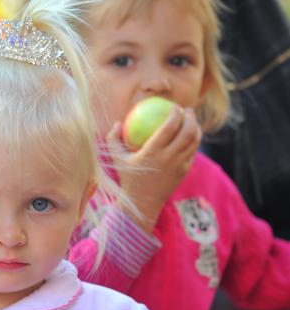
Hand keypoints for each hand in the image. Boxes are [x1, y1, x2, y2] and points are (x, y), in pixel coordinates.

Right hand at [109, 106, 200, 233]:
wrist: (142, 203)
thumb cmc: (128, 178)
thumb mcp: (116, 158)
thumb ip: (113, 138)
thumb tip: (117, 121)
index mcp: (153, 152)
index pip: (170, 127)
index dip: (175, 114)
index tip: (174, 106)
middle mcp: (169, 158)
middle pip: (187, 132)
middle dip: (191, 117)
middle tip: (187, 110)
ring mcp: (179, 166)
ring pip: (193, 142)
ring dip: (195, 128)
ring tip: (191, 120)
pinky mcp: (184, 172)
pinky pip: (192, 152)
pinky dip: (193, 142)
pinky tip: (189, 136)